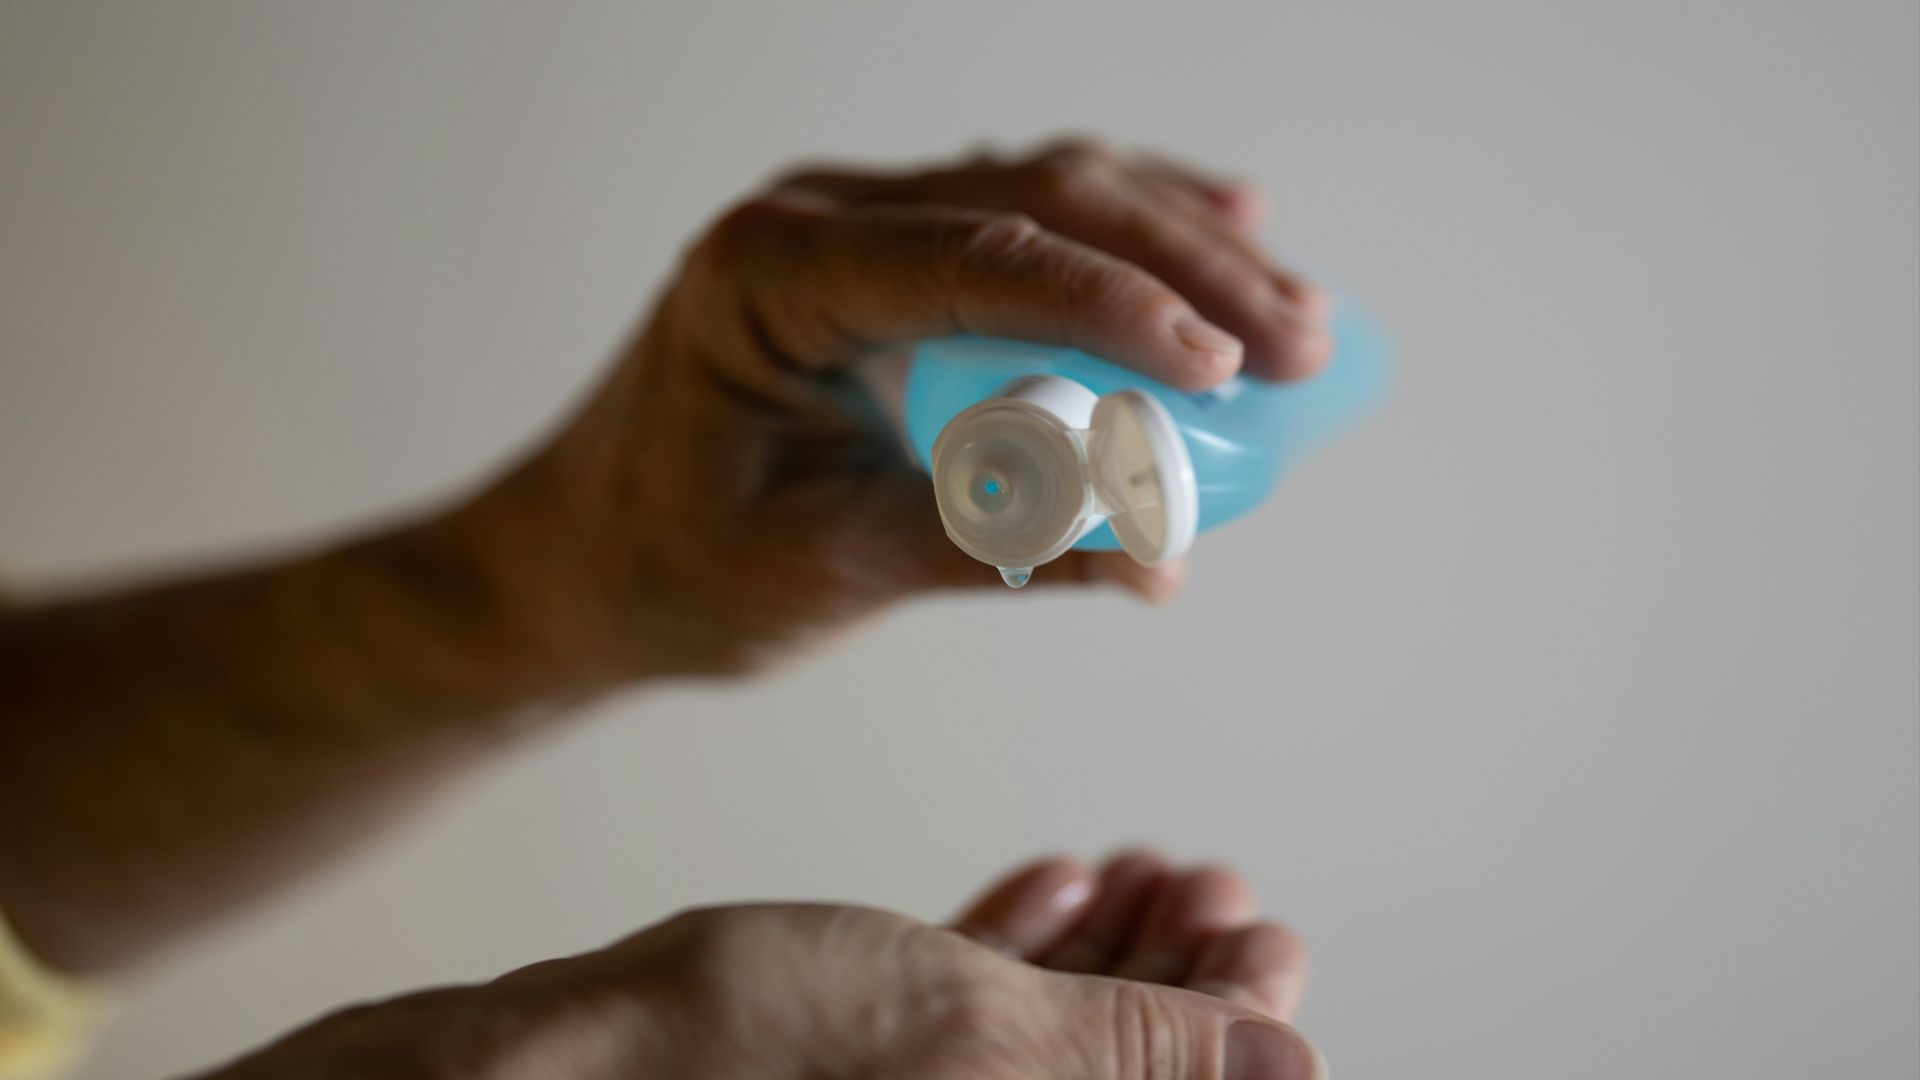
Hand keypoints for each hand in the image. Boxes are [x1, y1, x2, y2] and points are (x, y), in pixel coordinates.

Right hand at [194, 851, 1322, 1079]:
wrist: (528, 1066)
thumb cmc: (725, 1053)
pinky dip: (1013, 950)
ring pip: (1042, 1039)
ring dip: (1105, 951)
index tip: (1264, 929)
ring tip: (1142, 870)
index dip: (1241, 1022)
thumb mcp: (973, 1035)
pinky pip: (959, 1023)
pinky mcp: (842, 1071)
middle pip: (1117, 1074)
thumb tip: (1284, 1058)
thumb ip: (1133, 1049)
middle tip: (1211, 884)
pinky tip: (1054, 882)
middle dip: (1177, 973)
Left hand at [473, 139, 1332, 678]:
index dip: (1110, 306)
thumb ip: (990, 548)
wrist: (578, 561)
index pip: (971, 257)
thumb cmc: (668, 570)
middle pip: (1033, 199)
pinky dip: (1125, 244)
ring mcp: (855, 227)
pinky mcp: (891, 262)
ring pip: (1046, 190)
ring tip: (1289, 310)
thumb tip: (1161, 558)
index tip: (1220, 367)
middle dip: (1180, 267)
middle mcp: (816, 221)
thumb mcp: (823, 570)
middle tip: (1298, 342)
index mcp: (767, 277)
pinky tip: (1216, 237)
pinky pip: (1027, 225)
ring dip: (1175, 245)